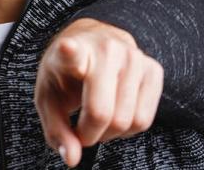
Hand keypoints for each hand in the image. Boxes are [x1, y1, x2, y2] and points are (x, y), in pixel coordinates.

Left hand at [35, 18, 163, 166]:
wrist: (90, 45)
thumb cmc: (67, 75)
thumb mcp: (49, 99)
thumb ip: (57, 131)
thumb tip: (72, 159)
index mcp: (71, 52)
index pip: (72, 53)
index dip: (69, 52)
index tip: (67, 48)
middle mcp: (105, 49)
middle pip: (102, 112)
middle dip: (89, 134)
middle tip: (81, 129)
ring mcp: (133, 57)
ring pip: (127, 121)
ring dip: (109, 133)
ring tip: (96, 118)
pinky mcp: (154, 69)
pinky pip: (144, 119)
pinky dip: (128, 129)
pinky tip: (116, 113)